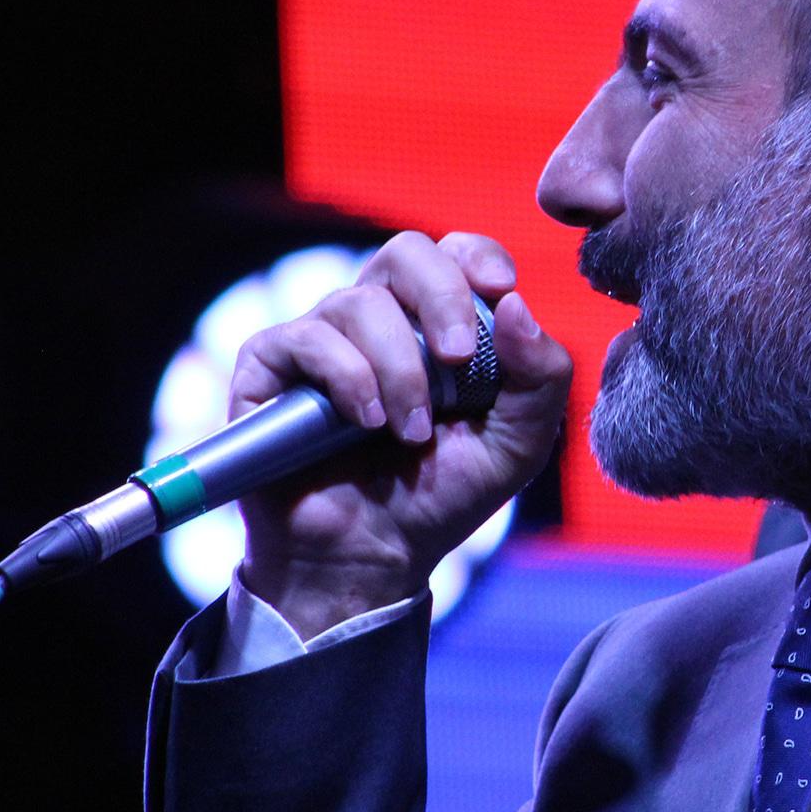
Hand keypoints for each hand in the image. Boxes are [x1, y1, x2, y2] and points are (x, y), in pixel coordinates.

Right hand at [231, 231, 571, 639]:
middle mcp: (378, 320)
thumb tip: (518, 305)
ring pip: (359, 303)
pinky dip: (346, 377)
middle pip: (405, 253)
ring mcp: (321, 341)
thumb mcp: (518, 444)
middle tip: (457, 358)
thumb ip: (541, 377)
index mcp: (437, 324)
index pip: (455, 253)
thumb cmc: (442, 495)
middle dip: (442, 296)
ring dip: (398, 368)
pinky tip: (366, 423)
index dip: (478, 257)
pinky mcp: (269, 370)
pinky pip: (304, 339)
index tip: (500, 290)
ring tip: (410, 432)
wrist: (375, 558)